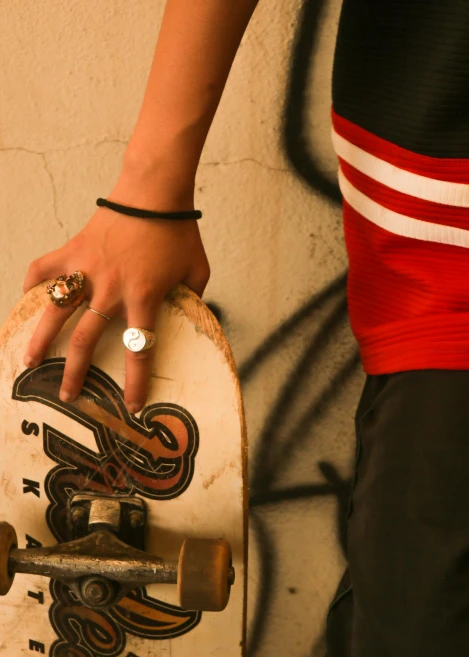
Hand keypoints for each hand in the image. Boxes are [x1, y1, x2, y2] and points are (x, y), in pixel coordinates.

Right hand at [22, 204, 209, 412]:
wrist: (154, 192)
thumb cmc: (178, 231)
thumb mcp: (197, 272)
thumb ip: (194, 299)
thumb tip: (192, 316)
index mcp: (143, 298)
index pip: (138, 349)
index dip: (136, 382)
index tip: (132, 406)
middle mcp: (111, 290)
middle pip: (85, 340)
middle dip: (75, 373)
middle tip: (67, 395)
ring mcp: (87, 269)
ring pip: (56, 312)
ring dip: (40, 339)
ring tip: (29, 362)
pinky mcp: (73, 249)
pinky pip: (44, 268)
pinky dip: (32, 284)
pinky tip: (26, 299)